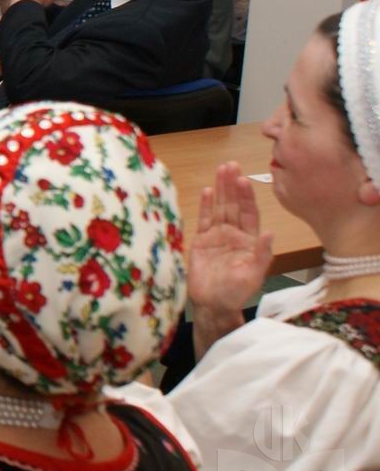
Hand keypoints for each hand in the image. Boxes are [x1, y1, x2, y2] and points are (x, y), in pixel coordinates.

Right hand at [189, 161, 272, 313]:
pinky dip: (205, 205)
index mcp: (249, 241)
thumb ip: (262, 254)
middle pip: (233, 205)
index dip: (246, 197)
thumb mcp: (253, 275)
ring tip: (220, 169)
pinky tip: (206, 190)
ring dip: (220, 189)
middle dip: (232, 185)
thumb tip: (269, 233)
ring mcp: (217, 236)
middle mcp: (234, 234)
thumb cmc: (235, 292)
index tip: (244, 179)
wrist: (212, 304)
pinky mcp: (201, 241)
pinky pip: (204, 219)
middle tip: (230, 165)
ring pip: (219, 207)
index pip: (248, 213)